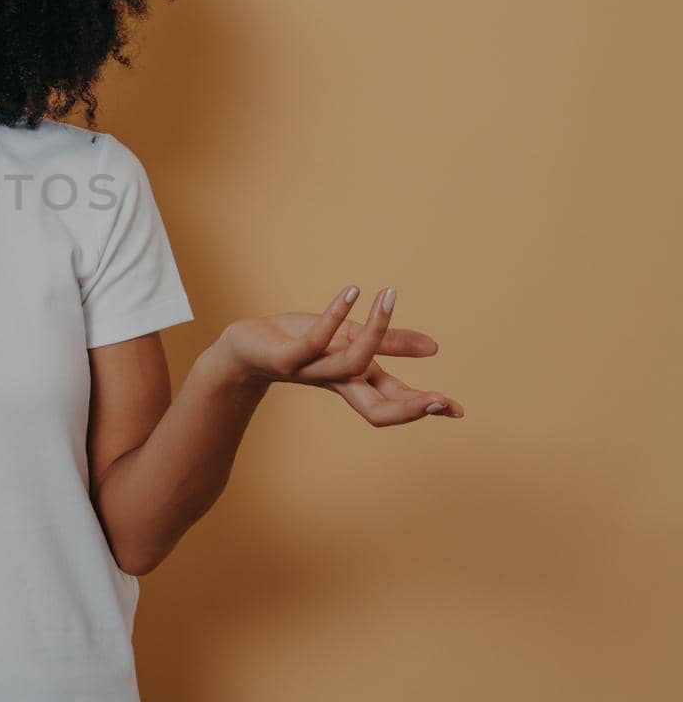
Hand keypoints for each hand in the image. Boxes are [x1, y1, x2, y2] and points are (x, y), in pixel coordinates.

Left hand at [217, 284, 463, 426]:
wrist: (244, 348)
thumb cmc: (298, 343)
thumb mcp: (347, 338)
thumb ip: (388, 344)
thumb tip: (434, 349)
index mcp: (354, 381)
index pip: (393, 402)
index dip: (423, 408)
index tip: (458, 410)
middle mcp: (336, 381)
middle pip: (377, 408)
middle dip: (409, 407)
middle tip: (440, 400)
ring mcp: (311, 371)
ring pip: (352, 364)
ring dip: (376, 332)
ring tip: (389, 295)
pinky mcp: (286, 358)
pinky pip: (316, 339)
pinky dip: (335, 315)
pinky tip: (352, 291)